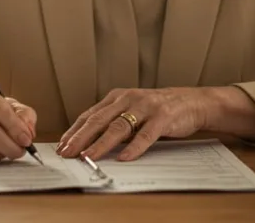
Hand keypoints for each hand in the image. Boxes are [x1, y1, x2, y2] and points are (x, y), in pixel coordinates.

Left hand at [56, 88, 206, 161]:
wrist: (191, 102)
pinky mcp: (162, 117)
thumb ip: (113, 123)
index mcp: (117, 97)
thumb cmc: (158, 110)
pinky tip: (124, 157)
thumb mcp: (131, 112)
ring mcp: (145, 107)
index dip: (74, 131)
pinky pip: (145, 134)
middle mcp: (128, 99)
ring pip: (118, 127)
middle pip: (99, 120)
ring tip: (89, 156)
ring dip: (101, 144)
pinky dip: (134, 147)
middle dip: (80, 137)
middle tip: (68, 152)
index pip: (90, 115)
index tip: (62, 145)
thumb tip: (88, 143)